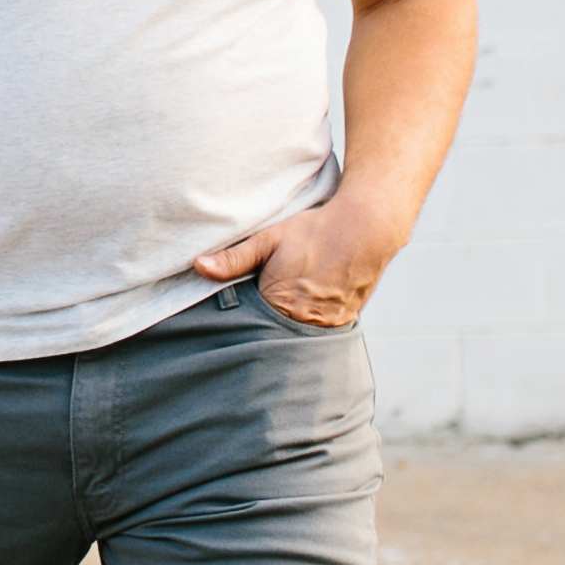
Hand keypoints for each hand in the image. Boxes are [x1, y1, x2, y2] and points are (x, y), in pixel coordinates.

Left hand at [193, 200, 392, 328]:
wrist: (366, 228)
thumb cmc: (315, 231)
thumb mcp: (268, 239)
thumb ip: (234, 258)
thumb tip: (198, 267)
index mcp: (282, 304)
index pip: (251, 327)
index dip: (242, 321)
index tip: (234, 315)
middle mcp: (307, 320)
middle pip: (275, 336)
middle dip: (264, 329)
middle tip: (260, 311)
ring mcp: (330, 323)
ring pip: (299, 335)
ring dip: (289, 326)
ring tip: (285, 309)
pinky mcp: (348, 320)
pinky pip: (322, 331)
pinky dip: (311, 323)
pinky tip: (307, 307)